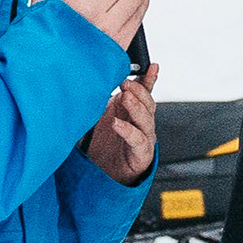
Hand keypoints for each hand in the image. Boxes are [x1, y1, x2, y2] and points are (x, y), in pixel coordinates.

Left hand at [85, 65, 158, 183]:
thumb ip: (101, 99)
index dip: (150, 79)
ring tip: (125, 96)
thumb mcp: (102, 115)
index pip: (146, 92)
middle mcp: (142, 123)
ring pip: (146, 120)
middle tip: (126, 82)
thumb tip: (90, 79)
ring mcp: (144, 138)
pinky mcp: (141, 154)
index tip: (152, 66)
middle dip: (139, 91)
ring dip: (136, 107)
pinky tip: (117, 123)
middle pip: (148, 103)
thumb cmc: (105, 145)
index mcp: (134, 111)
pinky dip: (128, 131)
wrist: (105, 176)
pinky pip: (137, 140)